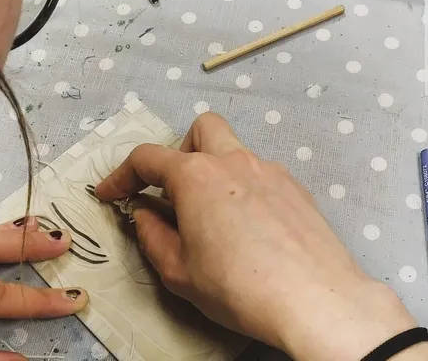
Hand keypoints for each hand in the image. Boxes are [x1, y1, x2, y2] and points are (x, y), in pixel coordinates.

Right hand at [94, 113, 427, 360]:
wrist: (315, 299)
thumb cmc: (242, 288)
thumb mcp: (179, 272)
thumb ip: (152, 237)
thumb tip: (145, 216)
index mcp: (197, 176)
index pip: (147, 158)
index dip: (122, 176)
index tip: (112, 194)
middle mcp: (235, 162)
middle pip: (201, 129)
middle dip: (180, 151)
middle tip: (173, 191)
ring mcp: (271, 171)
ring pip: (235, 151)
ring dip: (216, 172)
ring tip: (212, 218)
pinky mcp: (296, 189)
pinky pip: (261, 176)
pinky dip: (245, 190)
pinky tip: (248, 229)